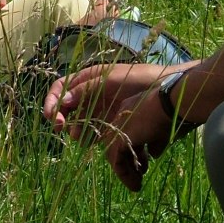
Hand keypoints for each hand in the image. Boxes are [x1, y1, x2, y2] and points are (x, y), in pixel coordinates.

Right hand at [43, 62, 162, 139]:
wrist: (171, 92)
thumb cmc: (142, 80)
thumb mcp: (111, 81)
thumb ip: (86, 90)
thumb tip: (63, 101)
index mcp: (89, 78)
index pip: (61, 88)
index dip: (52, 102)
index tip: (53, 118)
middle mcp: (92, 93)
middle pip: (68, 107)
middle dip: (63, 119)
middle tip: (64, 131)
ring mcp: (103, 107)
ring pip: (81, 121)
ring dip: (78, 130)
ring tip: (83, 140)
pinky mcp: (114, 122)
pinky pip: (97, 131)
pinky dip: (93, 137)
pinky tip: (95, 144)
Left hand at [102, 88, 172, 191]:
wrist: (171, 103)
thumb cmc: (173, 112)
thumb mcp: (163, 129)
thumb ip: (155, 142)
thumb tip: (153, 155)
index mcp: (130, 112)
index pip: (126, 135)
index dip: (134, 151)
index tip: (144, 163)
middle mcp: (121, 118)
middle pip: (118, 145)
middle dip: (129, 162)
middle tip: (140, 175)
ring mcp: (118, 127)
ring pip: (115, 154)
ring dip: (126, 171)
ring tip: (137, 184)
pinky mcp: (119, 138)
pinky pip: (116, 160)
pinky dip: (124, 174)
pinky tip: (135, 185)